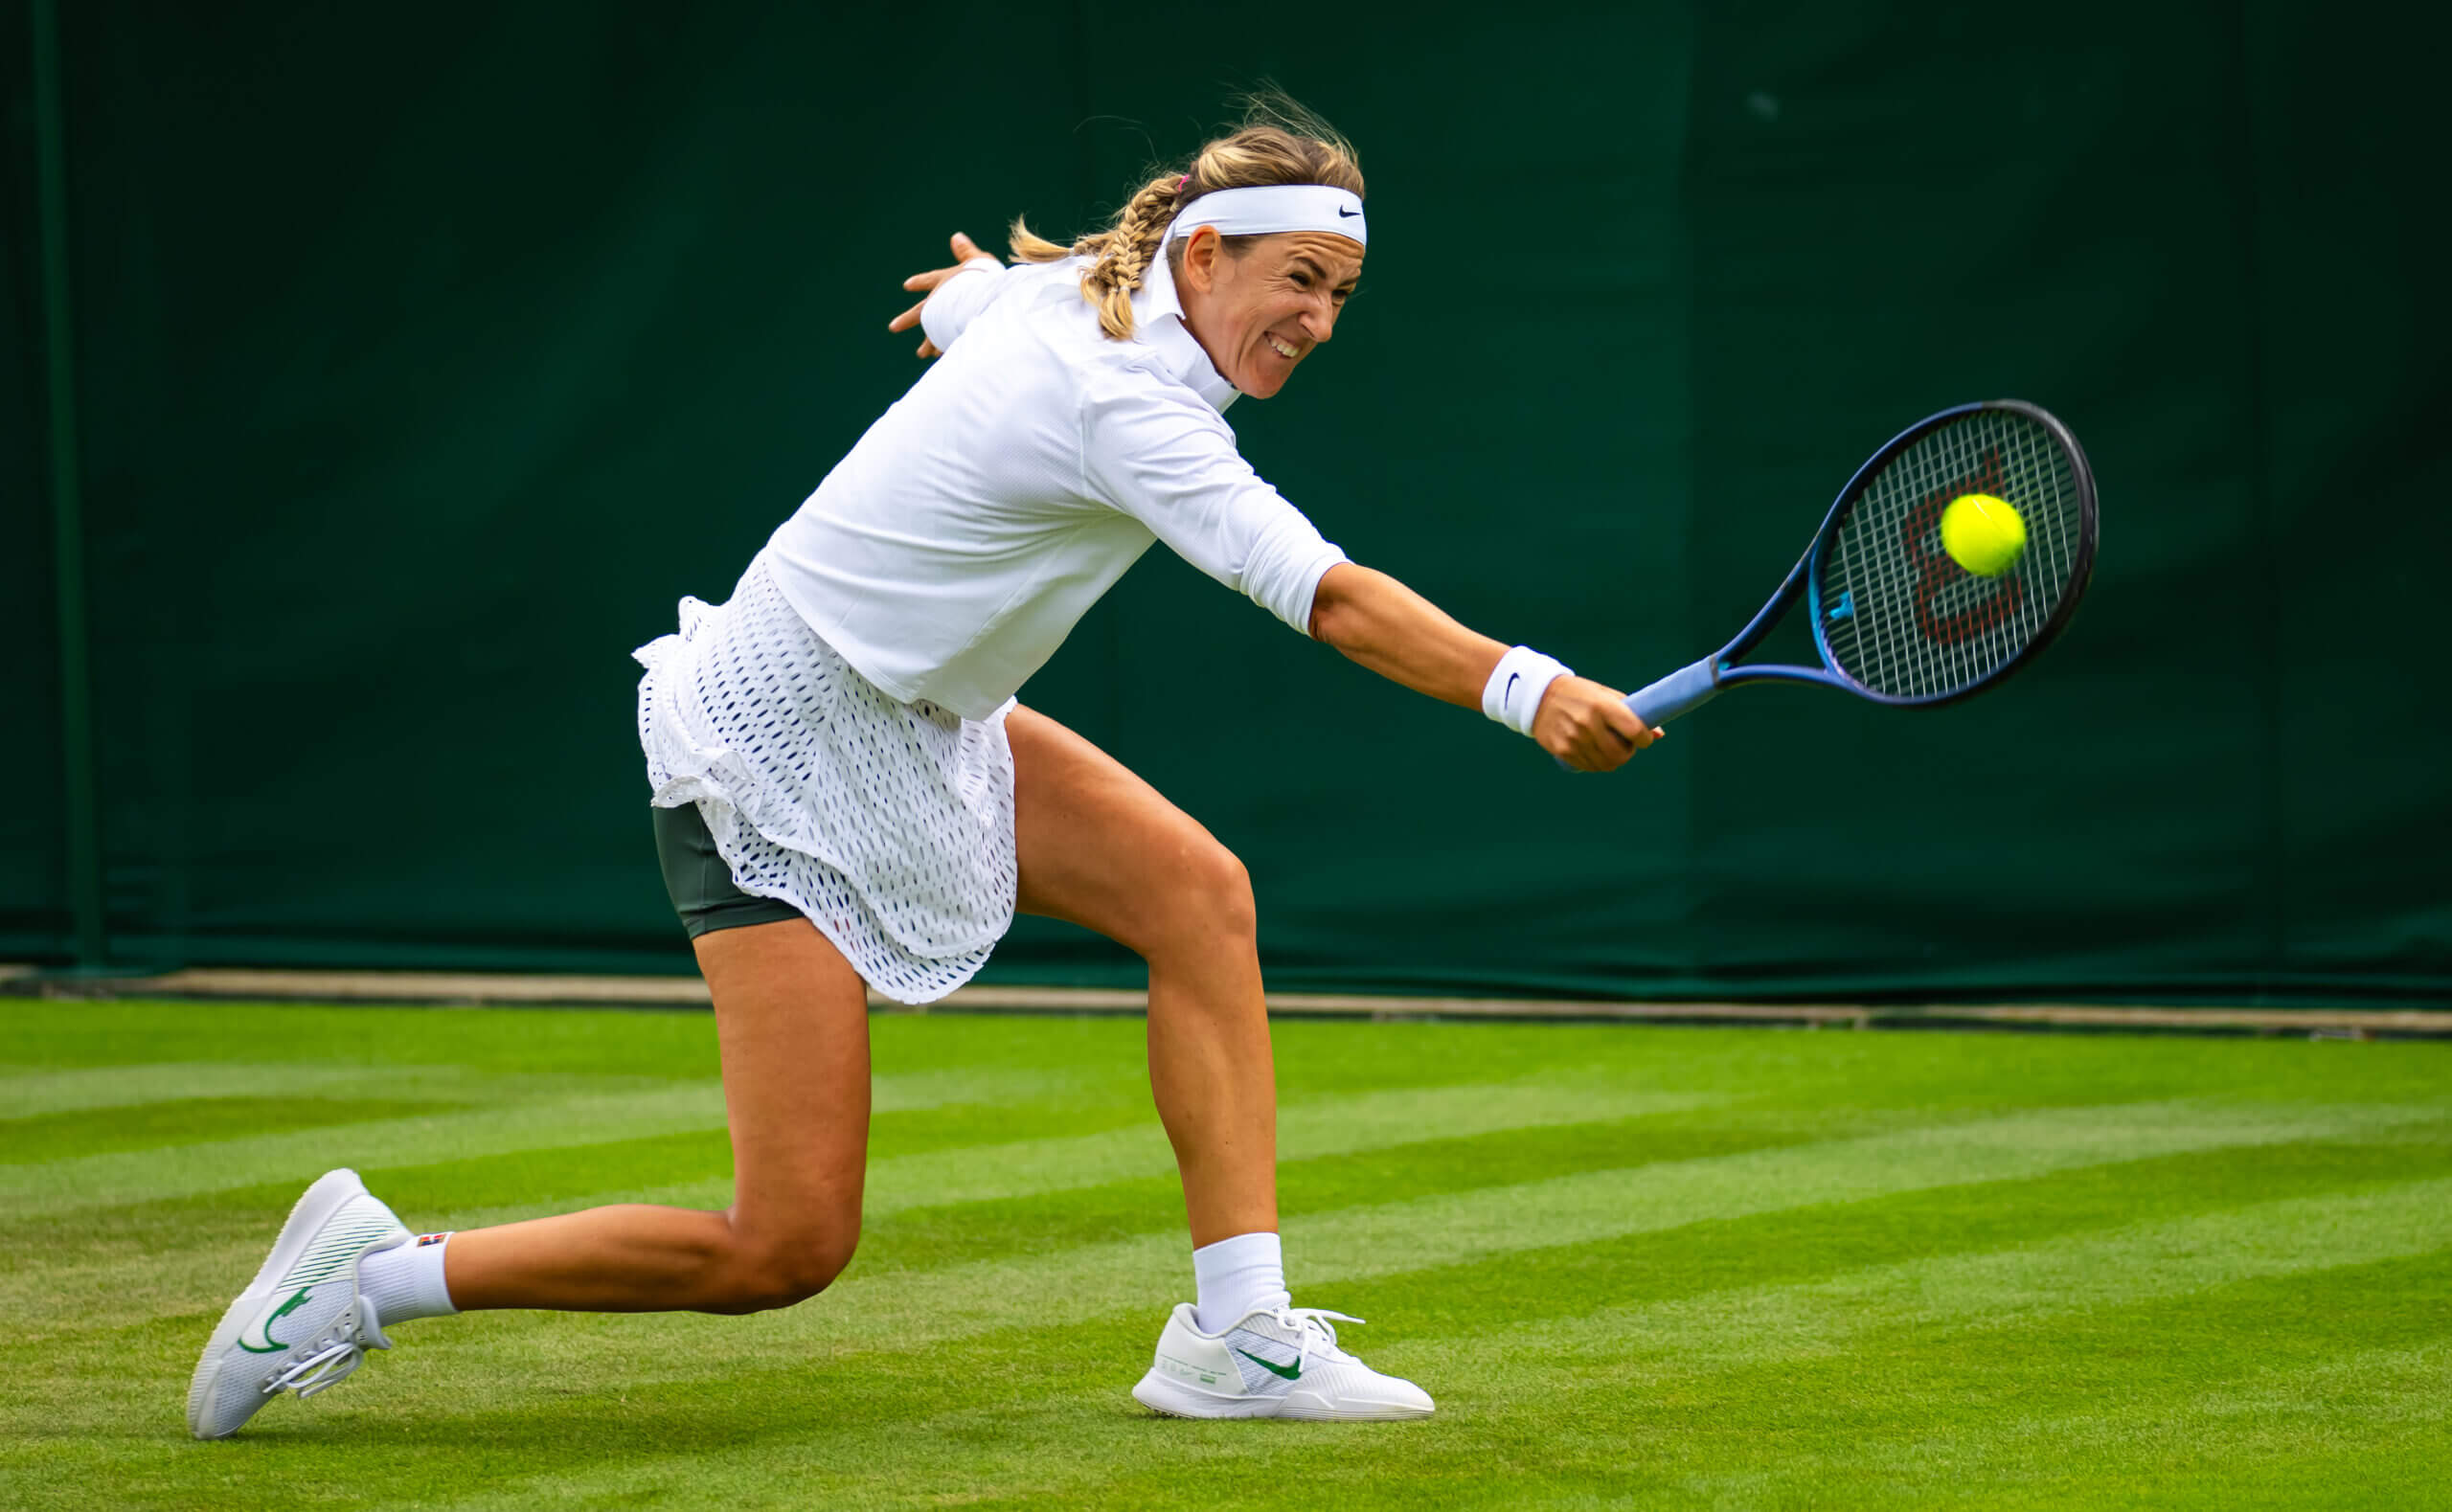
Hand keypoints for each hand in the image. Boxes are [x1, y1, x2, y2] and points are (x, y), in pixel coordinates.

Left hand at [886, 231, 993, 357]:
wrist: (982, 298)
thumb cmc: (984, 278)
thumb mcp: (978, 261)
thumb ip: (966, 252)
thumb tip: (956, 237)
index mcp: (944, 281)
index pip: (929, 280)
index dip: (919, 282)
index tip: (906, 286)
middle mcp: (938, 302)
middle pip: (919, 312)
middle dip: (907, 320)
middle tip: (892, 327)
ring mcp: (941, 321)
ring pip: (931, 334)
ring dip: (927, 344)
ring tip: (921, 354)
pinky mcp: (948, 336)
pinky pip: (945, 345)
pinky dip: (944, 350)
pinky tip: (940, 359)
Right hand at [1533, 676, 1662, 771]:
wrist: (1538, 697)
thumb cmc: (1579, 694)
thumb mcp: (1604, 695)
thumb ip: (1630, 712)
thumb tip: (1659, 734)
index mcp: (1601, 705)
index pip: (1634, 730)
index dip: (1644, 739)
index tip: (1644, 738)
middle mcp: (1588, 723)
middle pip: (1620, 754)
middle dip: (1628, 752)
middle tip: (1625, 745)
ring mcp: (1574, 739)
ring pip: (1606, 764)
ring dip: (1613, 759)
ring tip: (1608, 747)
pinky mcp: (1563, 750)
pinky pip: (1589, 767)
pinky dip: (1596, 763)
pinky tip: (1593, 751)